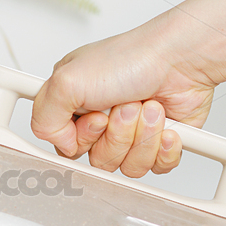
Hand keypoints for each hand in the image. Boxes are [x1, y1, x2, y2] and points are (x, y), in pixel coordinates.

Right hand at [30, 17, 217, 177]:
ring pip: (128, 166)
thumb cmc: (132, 58)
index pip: (66, 146)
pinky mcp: (159, 142)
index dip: (83, 138)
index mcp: (74, 103)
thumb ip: (43, 119)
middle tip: (126, 105)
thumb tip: (60, 144)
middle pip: (99, 160)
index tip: (95, 115)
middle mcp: (101, 120)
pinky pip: (156, 168)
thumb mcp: (66, 80)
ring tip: (149, 107)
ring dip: (142, 136)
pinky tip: (166, 123)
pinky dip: (164, 146)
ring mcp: (131, 133)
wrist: (181, 59)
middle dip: (118, 134)